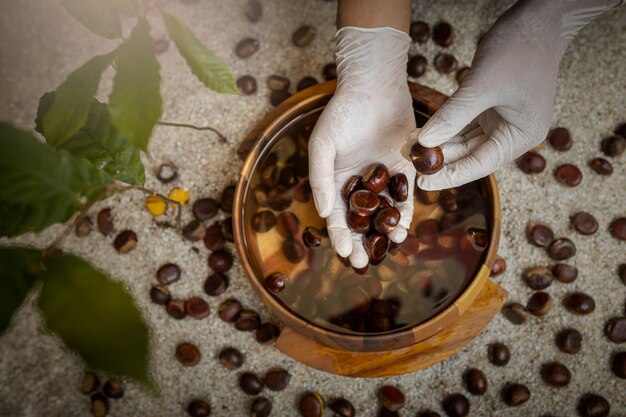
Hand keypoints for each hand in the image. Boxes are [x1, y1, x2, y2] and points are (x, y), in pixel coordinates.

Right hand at [308, 27, 414, 267]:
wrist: (375, 87)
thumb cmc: (342, 114)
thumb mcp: (322, 145)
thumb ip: (320, 179)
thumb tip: (322, 213)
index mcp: (336, 181)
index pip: (336, 215)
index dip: (339, 235)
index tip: (345, 252)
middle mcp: (359, 184)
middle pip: (360, 220)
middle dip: (361, 242)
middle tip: (363, 262)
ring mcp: (382, 178)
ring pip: (383, 213)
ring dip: (384, 232)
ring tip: (388, 245)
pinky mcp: (405, 170)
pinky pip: (405, 197)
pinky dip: (404, 213)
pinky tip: (404, 228)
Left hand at [408, 0, 619, 190]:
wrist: (538, 20)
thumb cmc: (518, 50)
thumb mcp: (481, 85)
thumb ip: (453, 116)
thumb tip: (424, 142)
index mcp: (521, 136)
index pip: (480, 164)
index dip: (450, 174)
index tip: (423, 182)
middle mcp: (513, 134)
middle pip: (471, 155)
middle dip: (440, 158)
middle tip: (409, 160)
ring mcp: (503, 121)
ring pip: (466, 141)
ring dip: (440, 144)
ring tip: (411, 148)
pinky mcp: (492, 109)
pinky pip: (465, 126)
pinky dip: (446, 128)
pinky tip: (424, 133)